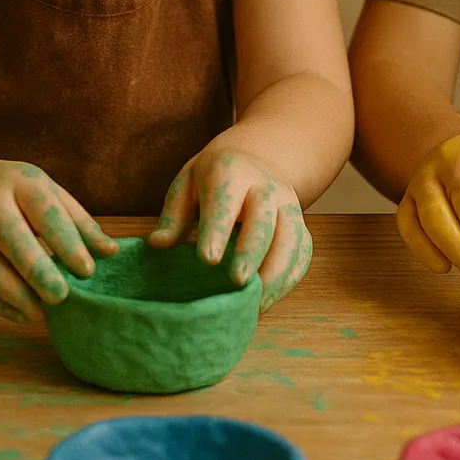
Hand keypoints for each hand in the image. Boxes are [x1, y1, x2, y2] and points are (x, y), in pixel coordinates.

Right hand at [0, 159, 118, 324]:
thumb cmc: (15, 192)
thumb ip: (79, 222)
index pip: (45, 212)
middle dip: (38, 272)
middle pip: (12, 240)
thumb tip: (111, 252)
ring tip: (41, 313)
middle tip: (62, 297)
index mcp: (19, 180)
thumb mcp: (48, 193)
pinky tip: (21, 314)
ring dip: (16, 295)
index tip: (87, 270)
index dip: (67, 243)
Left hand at [148, 146, 311, 311]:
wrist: (257, 158)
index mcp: (231, 171)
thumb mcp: (188, 184)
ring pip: (291, 238)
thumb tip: (157, 244)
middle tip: (238, 281)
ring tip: (253, 302)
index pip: (226, 200)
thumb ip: (174, 216)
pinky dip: (289, 278)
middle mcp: (266, 186)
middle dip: (252, 252)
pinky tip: (268, 298)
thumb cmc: (214, 178)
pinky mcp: (301, 224)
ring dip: (276, 272)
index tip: (207, 259)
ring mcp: (288, 204)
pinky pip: (302, 252)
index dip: (218, 229)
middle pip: (264, 220)